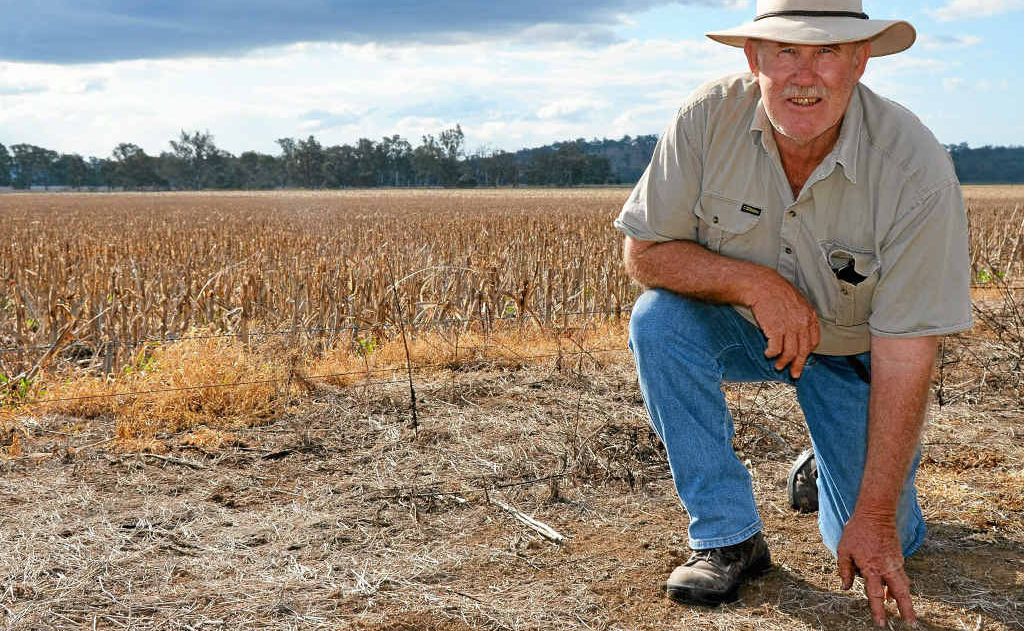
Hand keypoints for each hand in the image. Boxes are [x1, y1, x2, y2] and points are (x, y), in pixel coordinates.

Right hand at [745, 271, 819, 377]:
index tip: (802, 358)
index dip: (808, 352)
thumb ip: (800, 315)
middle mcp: (801, 322)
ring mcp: (789, 327)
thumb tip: (798, 330)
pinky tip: (768, 354)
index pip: (814, 340)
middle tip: (794, 373)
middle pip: (803, 350)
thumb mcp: (795, 300)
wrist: (760, 285)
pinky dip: (772, 354)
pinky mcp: (775, 330)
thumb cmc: (774, 291)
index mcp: (808, 315)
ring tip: (778, 366)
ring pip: (790, 352)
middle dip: (798, 364)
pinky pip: (776, 349)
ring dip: (784, 362)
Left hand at [837, 511, 917, 627]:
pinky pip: (900, 576)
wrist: (876, 514)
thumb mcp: (844, 549)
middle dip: (907, 610)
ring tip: (905, 614)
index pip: (875, 594)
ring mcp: (895, 563)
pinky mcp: (899, 558)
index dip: (878, 610)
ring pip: (903, 585)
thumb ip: (844, 570)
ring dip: (904, 599)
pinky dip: (898, 586)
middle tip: (911, 624)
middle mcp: (886, 568)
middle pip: (900, 593)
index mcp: (871, 568)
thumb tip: (846, 587)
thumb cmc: (856, 531)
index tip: (882, 624)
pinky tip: (892, 594)